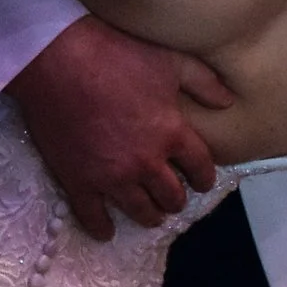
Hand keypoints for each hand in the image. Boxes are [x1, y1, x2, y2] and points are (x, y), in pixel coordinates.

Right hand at [4, 14, 235, 241]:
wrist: (57, 59)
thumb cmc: (114, 54)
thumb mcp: (169, 60)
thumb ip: (203, 82)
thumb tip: (229, 101)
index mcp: (171, 133)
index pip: (199, 167)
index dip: (204, 177)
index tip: (201, 181)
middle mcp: (146, 162)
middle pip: (171, 195)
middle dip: (176, 199)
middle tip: (173, 198)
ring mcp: (111, 176)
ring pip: (140, 211)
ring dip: (149, 216)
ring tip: (150, 216)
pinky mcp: (79, 180)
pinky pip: (93, 216)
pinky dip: (102, 228)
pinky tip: (107, 232)